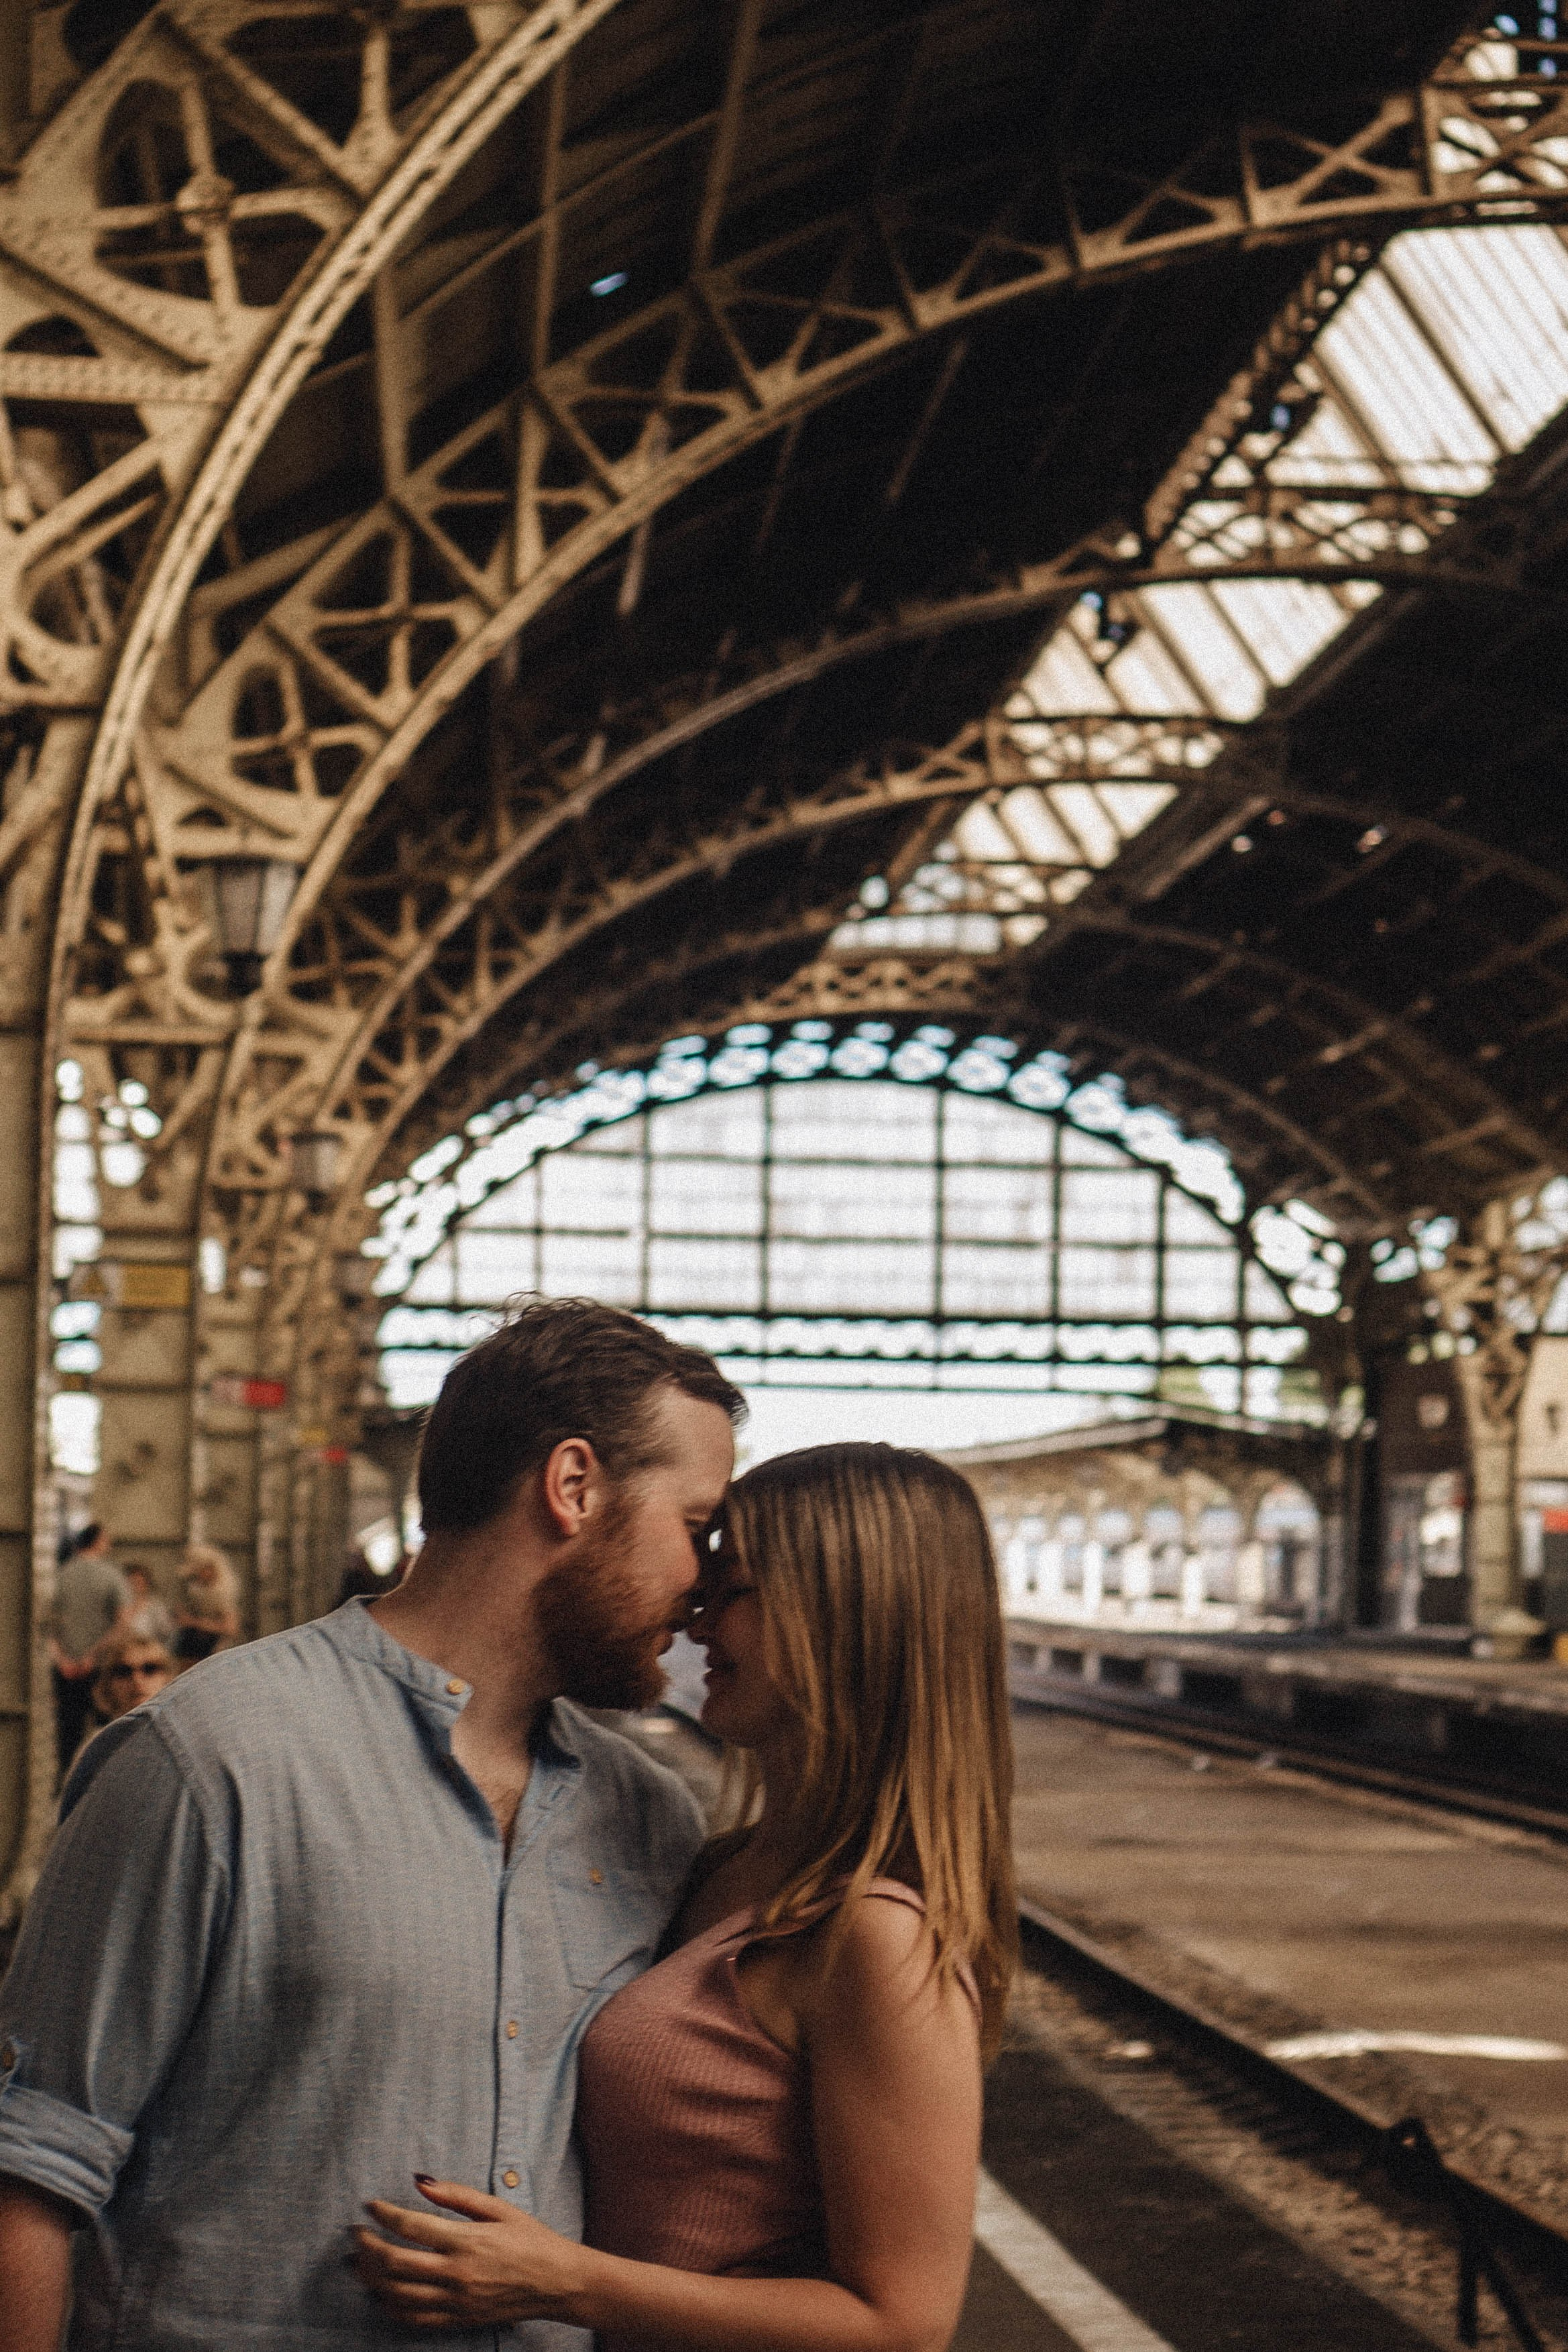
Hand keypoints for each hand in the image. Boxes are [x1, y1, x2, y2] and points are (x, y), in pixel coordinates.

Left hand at [353, 2179, 587, 2330]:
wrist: (557, 2283)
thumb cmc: (531, 2239)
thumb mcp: (499, 2208)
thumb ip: (456, 2196)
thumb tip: (419, 2182)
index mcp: (466, 2241)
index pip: (411, 2225)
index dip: (383, 2214)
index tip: (370, 2205)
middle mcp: (456, 2273)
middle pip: (394, 2263)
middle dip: (367, 2246)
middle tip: (355, 2233)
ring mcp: (455, 2301)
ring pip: (397, 2293)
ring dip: (369, 2277)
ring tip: (356, 2262)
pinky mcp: (457, 2320)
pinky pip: (413, 2319)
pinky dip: (389, 2307)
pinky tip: (378, 2295)